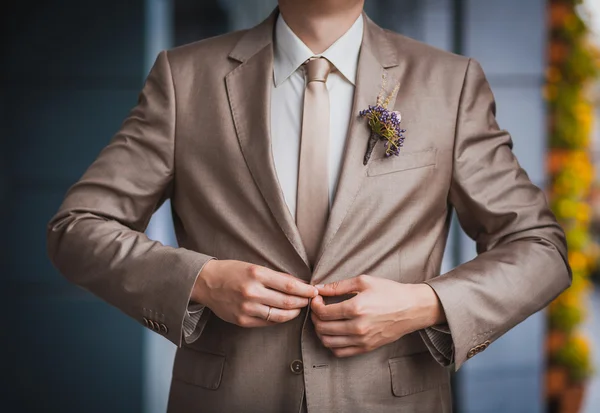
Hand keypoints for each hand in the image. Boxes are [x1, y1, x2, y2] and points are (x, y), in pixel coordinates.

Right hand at [192, 260, 317, 327]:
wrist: (206, 283)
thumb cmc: (232, 271)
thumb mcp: (253, 266)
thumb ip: (274, 276)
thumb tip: (298, 285)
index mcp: (256, 274)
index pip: (289, 285)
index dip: (305, 290)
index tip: (314, 291)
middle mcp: (252, 292)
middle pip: (287, 302)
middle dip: (303, 302)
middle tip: (310, 300)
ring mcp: (247, 308)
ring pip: (280, 315)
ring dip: (294, 312)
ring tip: (299, 308)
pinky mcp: (243, 321)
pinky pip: (268, 322)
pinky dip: (279, 319)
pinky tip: (284, 314)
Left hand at [311, 274, 444, 356]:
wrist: (412, 308)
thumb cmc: (389, 292)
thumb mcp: (364, 281)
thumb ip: (338, 286)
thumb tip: (319, 289)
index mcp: (356, 308)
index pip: (323, 312)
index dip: (314, 305)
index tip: (316, 299)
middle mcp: (358, 327)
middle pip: (322, 328)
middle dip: (315, 317)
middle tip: (318, 309)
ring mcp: (362, 340)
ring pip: (328, 342)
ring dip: (320, 332)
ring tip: (324, 320)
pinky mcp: (366, 347)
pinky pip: (340, 352)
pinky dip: (331, 344)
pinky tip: (334, 333)